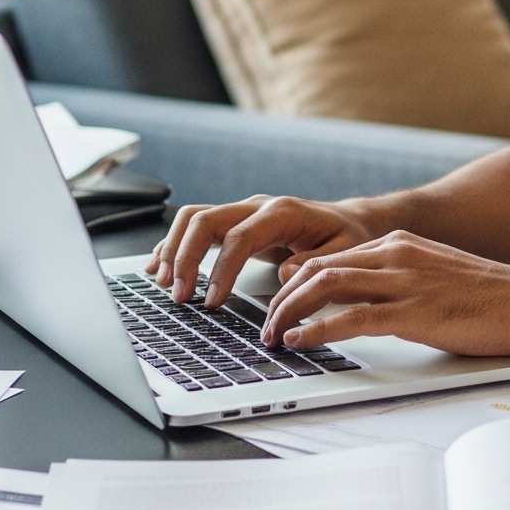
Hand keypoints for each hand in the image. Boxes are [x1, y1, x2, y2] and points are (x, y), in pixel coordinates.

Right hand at [146, 195, 377, 305]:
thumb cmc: (348, 238)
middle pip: (205, 220)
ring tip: (162, 282)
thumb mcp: (345, 253)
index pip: (238, 238)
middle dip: (185, 257)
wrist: (350, 221)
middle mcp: (256, 206)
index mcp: (282, 213)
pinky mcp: (234, 222)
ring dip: (173, 249)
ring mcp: (242, 212)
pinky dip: (174, 244)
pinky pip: (196, 226)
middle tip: (179, 295)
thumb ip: (316, 265)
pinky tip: (160, 266)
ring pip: (193, 218)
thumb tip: (284, 275)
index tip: (212, 302)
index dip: (221, 270)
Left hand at [258, 231, 509, 356]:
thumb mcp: (437, 276)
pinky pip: (348, 319)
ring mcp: (402, 282)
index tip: (279, 303)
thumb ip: (401, 280)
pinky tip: (300, 343)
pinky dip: (316, 331)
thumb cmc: (492, 298)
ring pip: (323, 288)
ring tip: (273, 337)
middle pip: (316, 269)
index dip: (295, 281)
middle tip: (265, 325)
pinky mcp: (412, 313)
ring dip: (289, 314)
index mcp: (398, 244)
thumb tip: (369, 303)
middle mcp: (394, 255)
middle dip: (282, 299)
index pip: (329, 257)